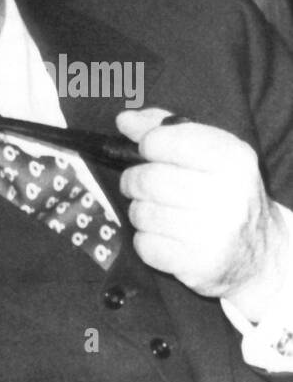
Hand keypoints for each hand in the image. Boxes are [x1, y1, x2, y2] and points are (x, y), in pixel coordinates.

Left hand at [116, 108, 290, 318]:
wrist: (256, 250)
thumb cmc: (223, 194)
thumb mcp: (208, 153)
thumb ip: (166, 129)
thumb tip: (125, 119)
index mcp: (232, 158)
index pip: (165, 140)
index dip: (147, 145)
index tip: (149, 152)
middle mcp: (228, 194)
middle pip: (146, 179)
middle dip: (135, 182)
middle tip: (144, 187)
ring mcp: (214, 232)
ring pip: (140, 213)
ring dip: (141, 213)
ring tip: (161, 213)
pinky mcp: (198, 263)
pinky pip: (144, 245)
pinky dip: (146, 241)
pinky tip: (167, 237)